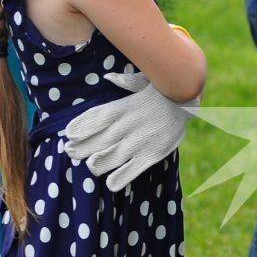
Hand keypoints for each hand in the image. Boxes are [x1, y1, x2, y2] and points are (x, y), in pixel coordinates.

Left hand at [61, 71, 197, 192]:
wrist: (188, 102)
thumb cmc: (163, 92)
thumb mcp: (144, 81)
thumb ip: (125, 81)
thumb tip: (109, 76)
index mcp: (121, 109)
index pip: (92, 120)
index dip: (78, 128)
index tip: (68, 134)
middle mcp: (125, 127)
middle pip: (94, 142)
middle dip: (78, 149)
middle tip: (70, 151)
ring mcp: (137, 143)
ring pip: (106, 160)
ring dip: (94, 164)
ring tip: (92, 164)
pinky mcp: (150, 156)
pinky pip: (128, 173)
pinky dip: (116, 179)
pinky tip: (110, 180)